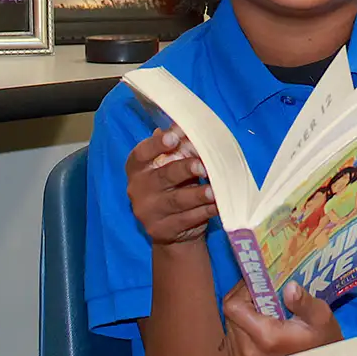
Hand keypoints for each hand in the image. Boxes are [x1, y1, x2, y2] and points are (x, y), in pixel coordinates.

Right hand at [125, 127, 216, 244]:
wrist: (173, 228)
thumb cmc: (175, 186)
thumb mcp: (172, 165)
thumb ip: (178, 148)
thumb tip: (188, 125)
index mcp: (138, 168)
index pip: (142, 154)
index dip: (157, 145)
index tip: (174, 137)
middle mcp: (138, 189)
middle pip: (164, 176)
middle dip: (185, 169)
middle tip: (203, 166)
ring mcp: (148, 212)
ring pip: (177, 200)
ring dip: (199, 194)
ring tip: (215, 190)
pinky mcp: (162, 230)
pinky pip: (187, 218)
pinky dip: (205, 211)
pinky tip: (218, 205)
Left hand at [223, 281, 342, 355]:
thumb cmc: (320, 342)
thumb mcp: (321, 319)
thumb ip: (305, 302)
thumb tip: (289, 286)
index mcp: (265, 336)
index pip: (234, 306)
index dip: (243, 289)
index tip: (260, 283)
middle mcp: (247, 348)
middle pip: (230, 314)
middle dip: (245, 299)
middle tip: (264, 292)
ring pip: (230, 324)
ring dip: (244, 313)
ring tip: (265, 308)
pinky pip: (233, 337)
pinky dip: (243, 326)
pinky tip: (261, 323)